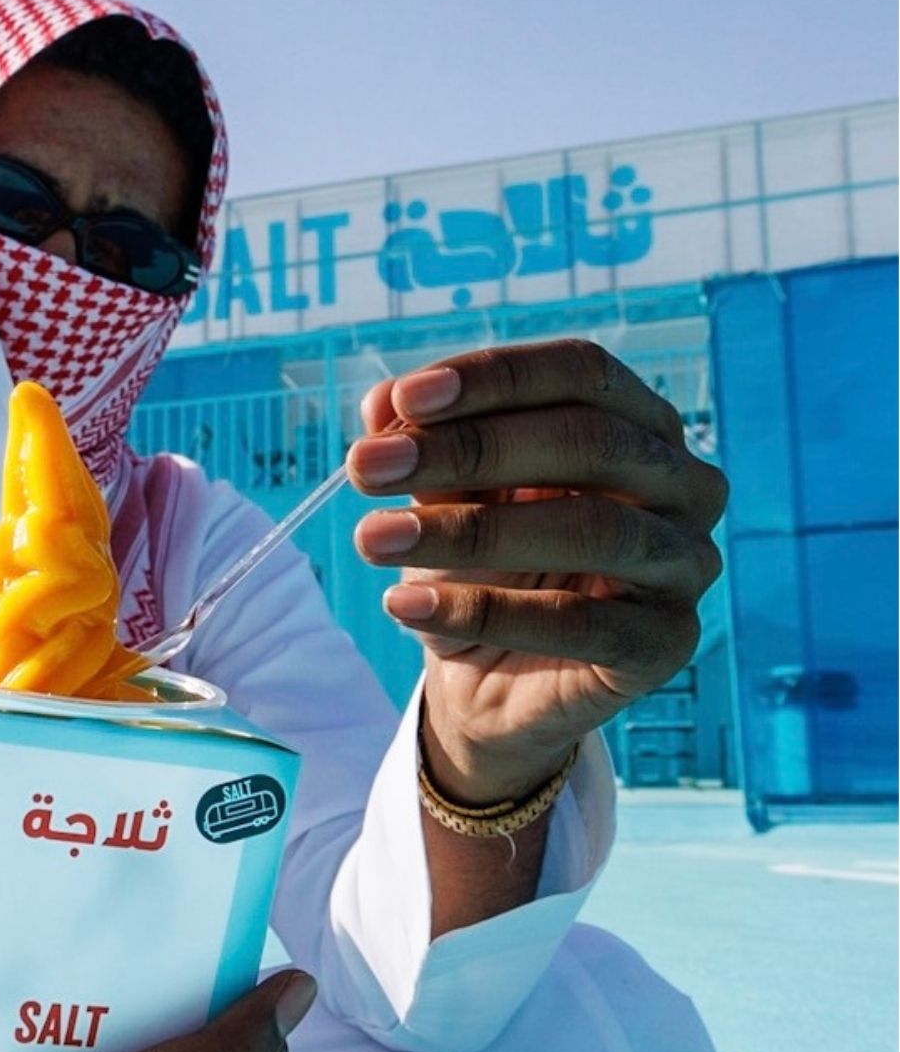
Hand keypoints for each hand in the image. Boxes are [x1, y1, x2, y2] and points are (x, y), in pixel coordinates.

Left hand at [349, 340, 726, 801]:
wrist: (487, 679)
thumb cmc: (475, 565)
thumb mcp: (443, 497)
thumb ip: (424, 445)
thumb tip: (381, 402)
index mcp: (638, 422)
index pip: (580, 372)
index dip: (491, 378)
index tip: (400, 401)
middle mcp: (683, 483)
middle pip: (589, 441)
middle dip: (467, 448)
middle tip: (365, 469)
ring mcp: (686, 563)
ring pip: (590, 528)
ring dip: (466, 530)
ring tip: (371, 538)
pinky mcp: (666, 642)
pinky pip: (579, 622)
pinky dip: (483, 611)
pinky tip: (404, 605)